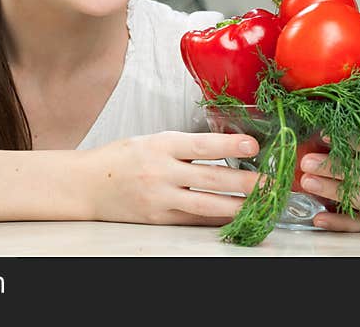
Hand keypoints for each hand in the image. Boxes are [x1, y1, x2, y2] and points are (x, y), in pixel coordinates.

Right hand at [84, 131, 260, 225]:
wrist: (88, 184)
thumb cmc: (122, 158)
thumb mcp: (152, 140)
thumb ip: (184, 146)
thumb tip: (225, 148)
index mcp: (161, 145)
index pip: (201, 145)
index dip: (230, 144)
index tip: (254, 144)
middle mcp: (161, 171)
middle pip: (211, 178)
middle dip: (246, 181)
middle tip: (272, 182)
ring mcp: (160, 197)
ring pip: (206, 204)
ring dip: (238, 205)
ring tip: (262, 203)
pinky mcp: (159, 218)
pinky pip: (194, 220)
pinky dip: (217, 219)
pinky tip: (236, 217)